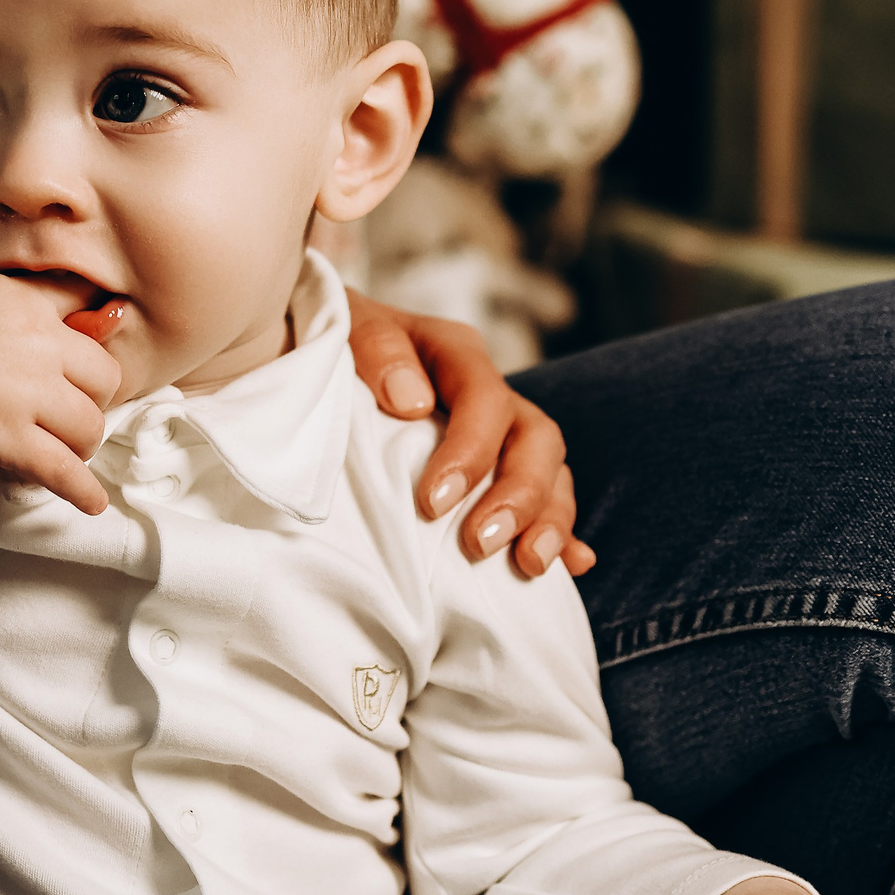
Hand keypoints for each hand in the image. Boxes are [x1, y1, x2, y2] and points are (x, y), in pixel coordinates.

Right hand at [0, 273, 121, 514]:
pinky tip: (91, 502)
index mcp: (27, 304)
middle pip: (103, 381)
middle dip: (89, 403)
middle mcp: (35, 344)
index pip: (90, 333)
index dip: (85, 364)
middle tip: (63, 418)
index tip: (79, 382)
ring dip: (79, 444)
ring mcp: (23, 393)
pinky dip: (83, 490)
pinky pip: (63, 470)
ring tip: (58, 451)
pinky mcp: (5, 438)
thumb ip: (28, 307)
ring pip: (89, 427)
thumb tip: (92, 317)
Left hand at [342, 288, 587, 577]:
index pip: (484, 398)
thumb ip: (375, 349)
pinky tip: (574, 564)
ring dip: (548, 518)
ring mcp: (502, 434)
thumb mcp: (342, 328)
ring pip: (551, 470)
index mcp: (454, 353)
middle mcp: (489, 393)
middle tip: (479, 545)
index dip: (469, 452)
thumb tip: (412, 401)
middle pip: (534, 438)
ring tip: (531, 566)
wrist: (320, 352)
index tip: (432, 504)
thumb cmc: (328, 343)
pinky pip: (549, 499)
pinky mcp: (501, 472)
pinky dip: (564, 531)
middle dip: (518, 496)